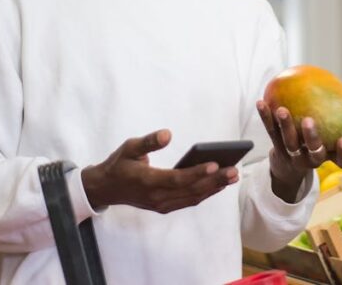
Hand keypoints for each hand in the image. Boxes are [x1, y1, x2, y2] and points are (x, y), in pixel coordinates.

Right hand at [81, 130, 237, 212]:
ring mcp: (161, 204)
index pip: (176, 179)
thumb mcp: (129, 147)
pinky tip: (219, 184)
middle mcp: (156, 196)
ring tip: (233, 176)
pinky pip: (188, 201)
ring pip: (192, 197)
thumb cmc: (119, 164)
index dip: (197, 173)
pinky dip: (205, 194)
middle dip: (214, 181)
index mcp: (147, 181)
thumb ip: (149, 142)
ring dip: (214, 188)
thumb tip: (168, 134)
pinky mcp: (164, 207)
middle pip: (190, 190)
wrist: (106, 188)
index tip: (215, 164)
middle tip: (234, 170)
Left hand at [256, 101, 341, 202]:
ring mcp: (293, 156)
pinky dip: (266, 117)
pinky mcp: (277, 149)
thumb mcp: (328, 137)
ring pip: (289, 142)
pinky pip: (272, 131)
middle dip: (311, 137)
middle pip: (313, 152)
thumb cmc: (315, 144)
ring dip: (285, 125)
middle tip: (308, 120)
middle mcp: (311, 159)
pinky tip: (261, 102)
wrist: (288, 168)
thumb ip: (336, 116)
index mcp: (328, 156)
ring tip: (281, 110)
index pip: (341, 160)